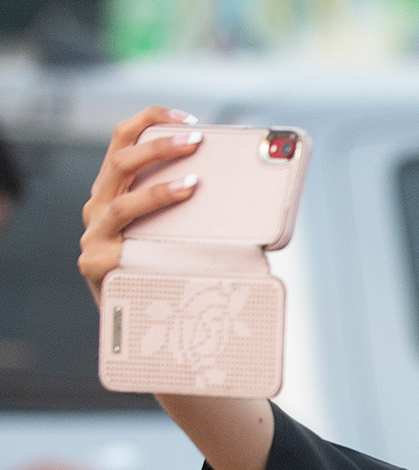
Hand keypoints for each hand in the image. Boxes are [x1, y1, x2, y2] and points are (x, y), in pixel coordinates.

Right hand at [78, 106, 200, 303]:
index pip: (123, 140)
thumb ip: (190, 205)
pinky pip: (121, 246)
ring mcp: (94, 234)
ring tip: (193, 185)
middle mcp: (98, 206)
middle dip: (158, 147)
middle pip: (120, 162)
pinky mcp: (94, 263)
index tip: (187, 119)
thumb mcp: (173, 227)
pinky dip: (147, 237)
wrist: (136, 322)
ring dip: (158, 190)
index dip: (150, 121)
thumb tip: (245, 189)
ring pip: (121, 202)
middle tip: (196, 141)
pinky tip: (170, 241)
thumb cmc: (163, 268)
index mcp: (114, 189)